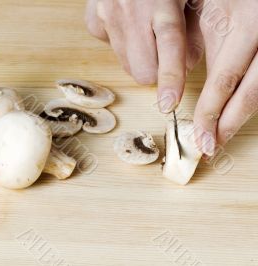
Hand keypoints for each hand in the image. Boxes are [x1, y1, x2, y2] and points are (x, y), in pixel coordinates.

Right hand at [85, 0, 203, 112]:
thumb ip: (191, 31)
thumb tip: (186, 67)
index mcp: (162, 3)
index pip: (169, 48)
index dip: (169, 79)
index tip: (168, 104)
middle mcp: (130, 12)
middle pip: (141, 71)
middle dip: (155, 72)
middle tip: (161, 53)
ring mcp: (107, 17)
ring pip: (126, 65)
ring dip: (139, 57)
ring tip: (144, 32)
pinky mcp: (93, 22)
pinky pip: (110, 49)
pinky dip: (121, 43)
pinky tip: (126, 23)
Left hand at [193, 0, 257, 155]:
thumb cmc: (227, 1)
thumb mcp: (210, 16)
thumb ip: (201, 49)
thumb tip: (187, 87)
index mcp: (246, 26)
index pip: (225, 79)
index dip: (211, 112)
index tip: (200, 137)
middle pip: (252, 93)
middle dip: (229, 124)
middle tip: (211, 147)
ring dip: (241, 117)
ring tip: (221, 137)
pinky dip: (252, 101)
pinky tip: (236, 115)